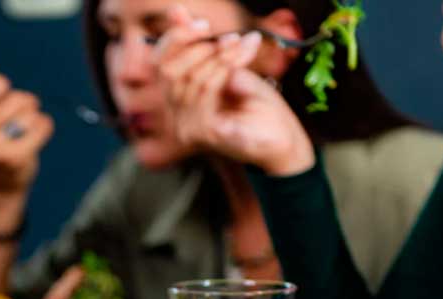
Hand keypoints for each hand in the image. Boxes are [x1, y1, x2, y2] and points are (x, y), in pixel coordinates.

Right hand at [0, 50, 53, 233]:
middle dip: (20, 99)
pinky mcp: (13, 160)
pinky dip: (44, 125)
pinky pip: (40, 125)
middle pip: (10, 99)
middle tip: (17, 112)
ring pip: (27, 112)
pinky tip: (37, 132)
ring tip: (24, 125)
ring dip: (32, 113)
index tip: (3, 85)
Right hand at [155, 6, 313, 175]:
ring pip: (188, 78)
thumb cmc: (258, 107)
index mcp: (179, 99)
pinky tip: (242, 57)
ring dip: (219, 55)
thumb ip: (203, 44)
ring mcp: (186, 126)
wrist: (283, 140)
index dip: (174, 39)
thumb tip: (177, 11)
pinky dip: (224, 67)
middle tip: (230, 38)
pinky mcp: (202, 132)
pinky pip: (205, 90)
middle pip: (166, 71)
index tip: (202, 23)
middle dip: (198, 46)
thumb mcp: (228, 67)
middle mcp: (177, 115)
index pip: (159, 65)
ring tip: (243, 45)